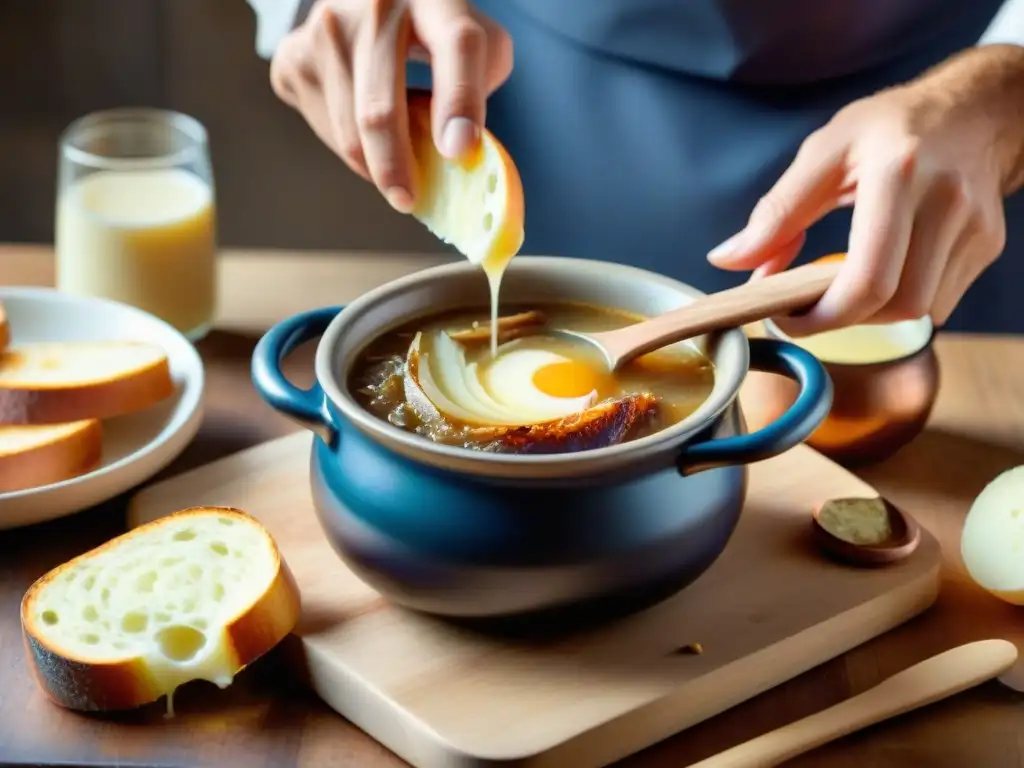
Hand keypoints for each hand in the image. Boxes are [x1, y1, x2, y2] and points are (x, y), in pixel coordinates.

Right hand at [269, 0, 512, 212]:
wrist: (370, 3)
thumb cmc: (432, 30)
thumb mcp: (477, 40)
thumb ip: (483, 84)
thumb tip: (461, 147)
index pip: (455, 46)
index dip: (459, 101)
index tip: (458, 151)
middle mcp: (373, 6)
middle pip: (380, 107)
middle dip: (397, 166)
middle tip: (409, 199)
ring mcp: (324, 31)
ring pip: (348, 131)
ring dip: (376, 165)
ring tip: (398, 165)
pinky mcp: (293, 58)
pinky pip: (325, 130)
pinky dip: (351, 150)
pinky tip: (368, 137)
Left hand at [707, 44, 1023, 334]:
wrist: (975, 109)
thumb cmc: (891, 126)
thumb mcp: (823, 152)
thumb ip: (775, 212)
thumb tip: (727, 260)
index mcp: (898, 174)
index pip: (868, 279)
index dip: (823, 317)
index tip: (788, 318)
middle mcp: (946, 203)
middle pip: (899, 306)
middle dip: (846, 319)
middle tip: (809, 309)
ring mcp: (975, 228)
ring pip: (922, 311)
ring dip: (873, 313)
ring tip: (842, 287)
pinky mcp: (989, 245)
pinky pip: (940, 301)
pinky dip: (901, 301)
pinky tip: (882, 273)